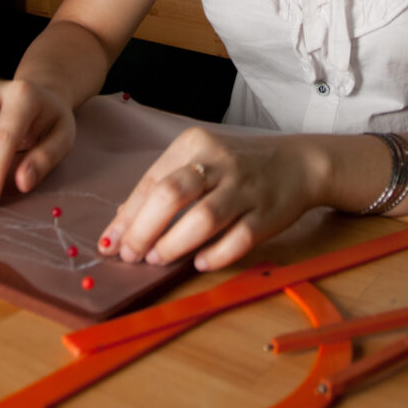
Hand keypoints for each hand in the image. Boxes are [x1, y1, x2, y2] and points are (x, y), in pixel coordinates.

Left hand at [98, 126, 328, 271]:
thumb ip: (162, 187)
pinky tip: (199, 263)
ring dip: (173, 245)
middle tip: (132, 255)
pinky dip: (215, 256)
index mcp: (195, 144)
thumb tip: (121, 226)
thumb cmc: (235, 167)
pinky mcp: (267, 214)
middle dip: (144, 231)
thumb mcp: (198, 163)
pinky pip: (237, 239)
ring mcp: (245, 187)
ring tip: (158, 260)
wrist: (296, 163)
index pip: (152, 182)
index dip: (127, 218)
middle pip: (171, 195)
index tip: (110, 244)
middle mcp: (219, 162)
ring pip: (203, 219)